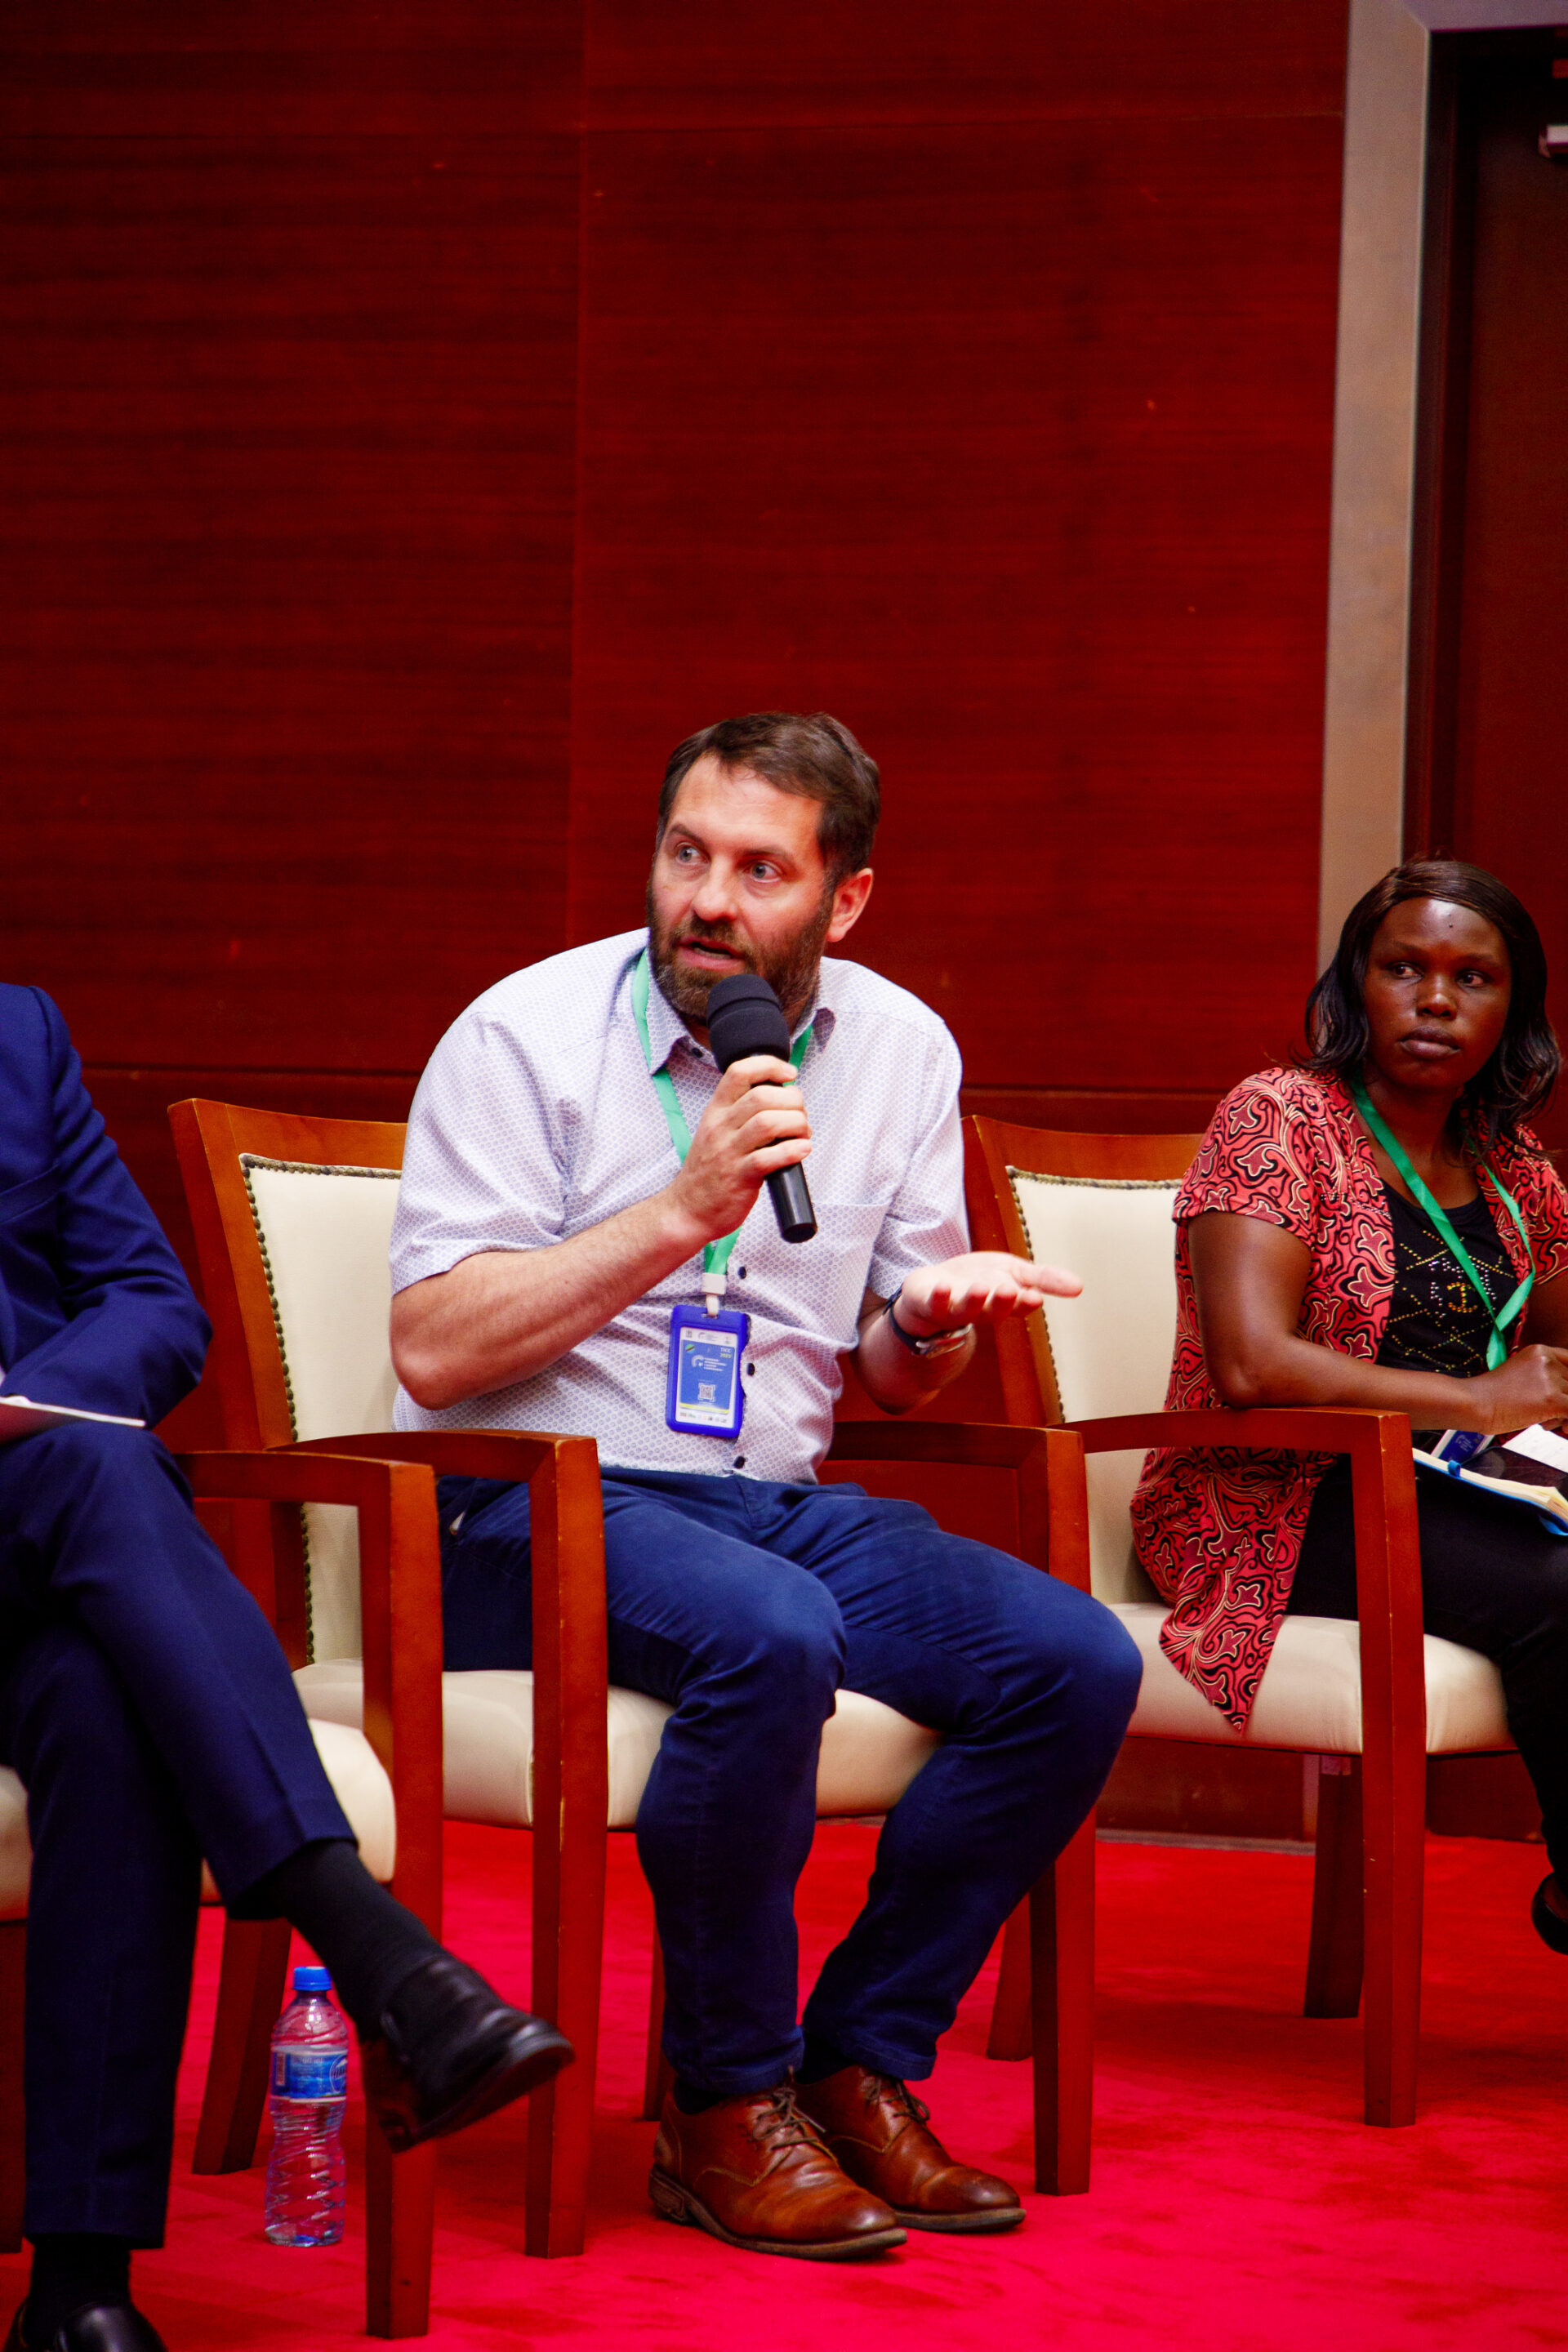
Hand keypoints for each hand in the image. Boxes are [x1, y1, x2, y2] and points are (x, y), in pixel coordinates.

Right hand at [666, 1054, 809, 1247]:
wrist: (688, 1208)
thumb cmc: (709, 1170)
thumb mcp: (717, 1130)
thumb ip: (743, 1112)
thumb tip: (784, 1097)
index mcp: (716, 1111)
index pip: (739, 1072)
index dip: (770, 1065)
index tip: (789, 1074)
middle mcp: (720, 1127)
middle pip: (762, 1096)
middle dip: (793, 1101)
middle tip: (800, 1115)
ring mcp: (728, 1152)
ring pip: (767, 1123)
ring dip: (796, 1125)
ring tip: (803, 1134)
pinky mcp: (739, 1178)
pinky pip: (768, 1158)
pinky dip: (793, 1151)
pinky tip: (802, 1150)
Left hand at [892, 1251, 1081, 1336]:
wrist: (931, 1289)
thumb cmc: (977, 1281)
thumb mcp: (1014, 1273)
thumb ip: (1044, 1279)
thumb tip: (1080, 1287)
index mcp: (1002, 1302)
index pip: (1017, 1304)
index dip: (1025, 1301)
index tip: (1035, 1296)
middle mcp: (979, 1309)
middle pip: (992, 1309)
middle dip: (1002, 1302)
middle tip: (1011, 1291)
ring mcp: (952, 1307)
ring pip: (964, 1309)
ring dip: (973, 1300)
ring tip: (981, 1289)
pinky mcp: (927, 1301)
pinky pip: (933, 1303)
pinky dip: (938, 1296)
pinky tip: (941, 1287)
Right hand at [1462, 1345, 1567, 1435]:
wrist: (1474, 1403)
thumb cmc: (1490, 1395)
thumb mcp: (1520, 1374)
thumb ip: (1542, 1377)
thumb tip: (1563, 1396)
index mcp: (1540, 1351)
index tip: (1563, 1394)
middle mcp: (1547, 1361)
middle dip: (1566, 1399)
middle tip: (1554, 1413)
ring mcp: (1550, 1379)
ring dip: (1565, 1413)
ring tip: (1548, 1422)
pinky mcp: (1552, 1399)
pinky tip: (1558, 1428)